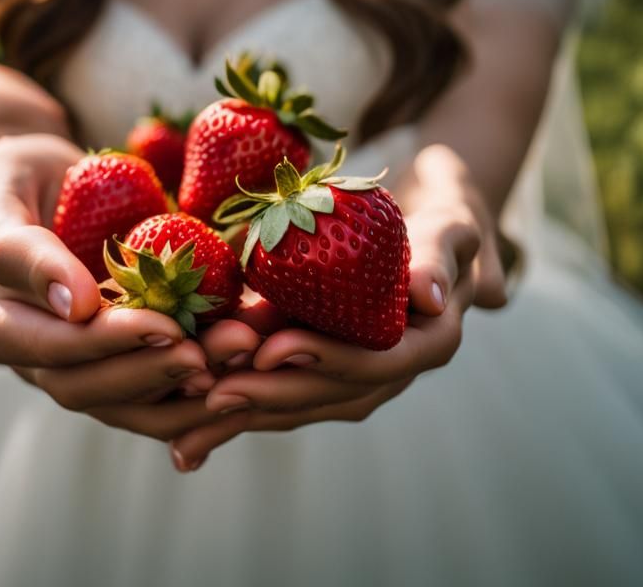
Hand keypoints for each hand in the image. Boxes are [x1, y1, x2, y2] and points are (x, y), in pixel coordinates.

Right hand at [0, 132, 222, 440]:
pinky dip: (181, 399)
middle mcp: (12, 354)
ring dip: (173, 390)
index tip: (162, 325)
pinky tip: (228, 387)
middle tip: (208, 353)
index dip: (101, 339)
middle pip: (74, 383)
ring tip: (232, 360)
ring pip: (108, 403)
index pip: (38, 339)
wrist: (24, 188)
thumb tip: (73, 306)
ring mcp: (51, 368)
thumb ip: (21, 246)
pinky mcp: (90, 369)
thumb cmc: (10, 174)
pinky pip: (132, 400)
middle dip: (146, 370)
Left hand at [168, 161, 502, 470]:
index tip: (272, 350)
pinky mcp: (321, 366)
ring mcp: (354, 373)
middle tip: (213, 392)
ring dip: (246, 412)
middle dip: (270, 395)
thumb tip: (427, 295)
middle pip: (327, 392)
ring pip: (298, 401)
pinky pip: (281, 388)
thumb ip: (441, 255)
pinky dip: (240, 405)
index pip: (376, 361)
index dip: (324, 359)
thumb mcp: (452, 224)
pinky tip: (190, 429)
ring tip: (191, 417)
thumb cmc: (441, 213)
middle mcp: (390, 370)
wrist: (428, 222)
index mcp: (428, 343)